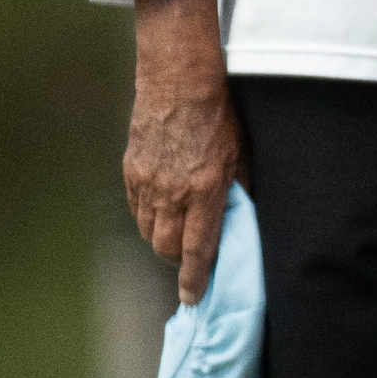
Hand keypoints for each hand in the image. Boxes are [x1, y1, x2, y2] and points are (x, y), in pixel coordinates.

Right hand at [126, 0, 246, 304]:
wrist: (180, 78)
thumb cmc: (222, 114)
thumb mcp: (244, 154)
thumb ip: (241, 190)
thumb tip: (242, 218)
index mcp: (204, 190)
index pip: (196, 249)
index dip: (194, 279)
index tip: (192, 299)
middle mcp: (172, 191)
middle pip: (165, 246)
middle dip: (177, 261)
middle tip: (189, 262)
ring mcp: (147, 181)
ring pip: (148, 229)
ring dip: (161, 239)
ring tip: (176, 235)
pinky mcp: (132, 169)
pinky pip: (136, 207)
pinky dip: (148, 216)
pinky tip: (160, 210)